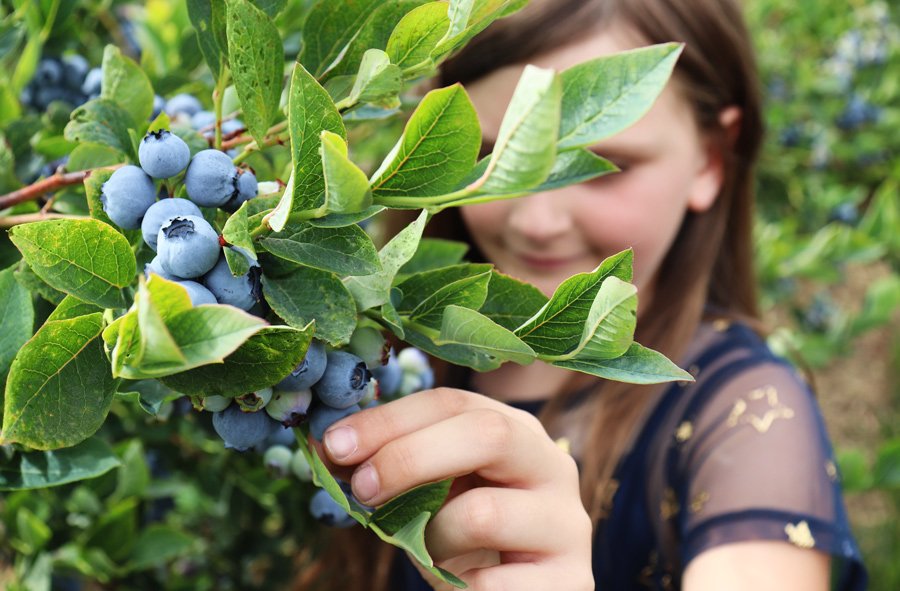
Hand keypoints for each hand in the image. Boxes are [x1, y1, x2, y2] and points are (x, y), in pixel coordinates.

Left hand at [319, 387, 593, 590]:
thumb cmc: (464, 538)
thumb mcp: (432, 492)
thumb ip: (391, 466)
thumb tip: (328, 448)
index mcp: (517, 430)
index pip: (452, 403)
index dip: (389, 420)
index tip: (335, 445)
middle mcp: (552, 465)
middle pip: (487, 434)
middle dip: (410, 457)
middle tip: (364, 489)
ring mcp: (569, 524)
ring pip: (483, 513)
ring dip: (431, 538)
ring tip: (428, 554)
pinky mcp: (571, 581)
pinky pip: (491, 584)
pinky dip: (456, 588)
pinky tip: (460, 586)